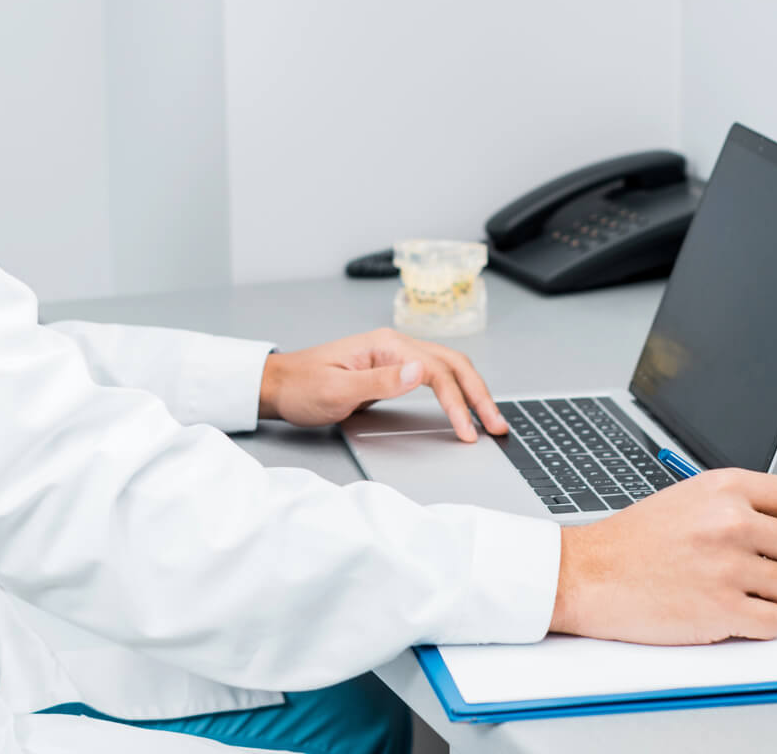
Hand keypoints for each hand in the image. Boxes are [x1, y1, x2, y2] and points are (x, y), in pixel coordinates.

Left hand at [258, 328, 508, 441]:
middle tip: (497, 426)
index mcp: (385, 345)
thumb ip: (380, 381)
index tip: (467, 431)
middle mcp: (395, 345)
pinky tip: (466, 407)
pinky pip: (436, 377)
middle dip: (479, 395)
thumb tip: (420, 372)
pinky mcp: (393, 370)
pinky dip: (456, 391)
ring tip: (491, 420)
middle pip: (452, 364)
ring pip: (449, 368)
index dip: (456, 403)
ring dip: (472, 392)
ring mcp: (395, 356)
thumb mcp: (337, 389)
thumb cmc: (302, 387)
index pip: (435, 372)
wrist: (279, 385)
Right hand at [550, 468, 776, 643]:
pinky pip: (775, 623)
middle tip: (771, 575)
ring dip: (773, 597)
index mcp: (726, 488)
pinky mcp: (721, 609)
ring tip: (737, 592)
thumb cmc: (632, 541)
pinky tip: (732, 615)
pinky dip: (760, 625)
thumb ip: (741, 506)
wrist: (587, 573)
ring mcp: (727, 565)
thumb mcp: (690, 499)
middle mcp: (731, 521)